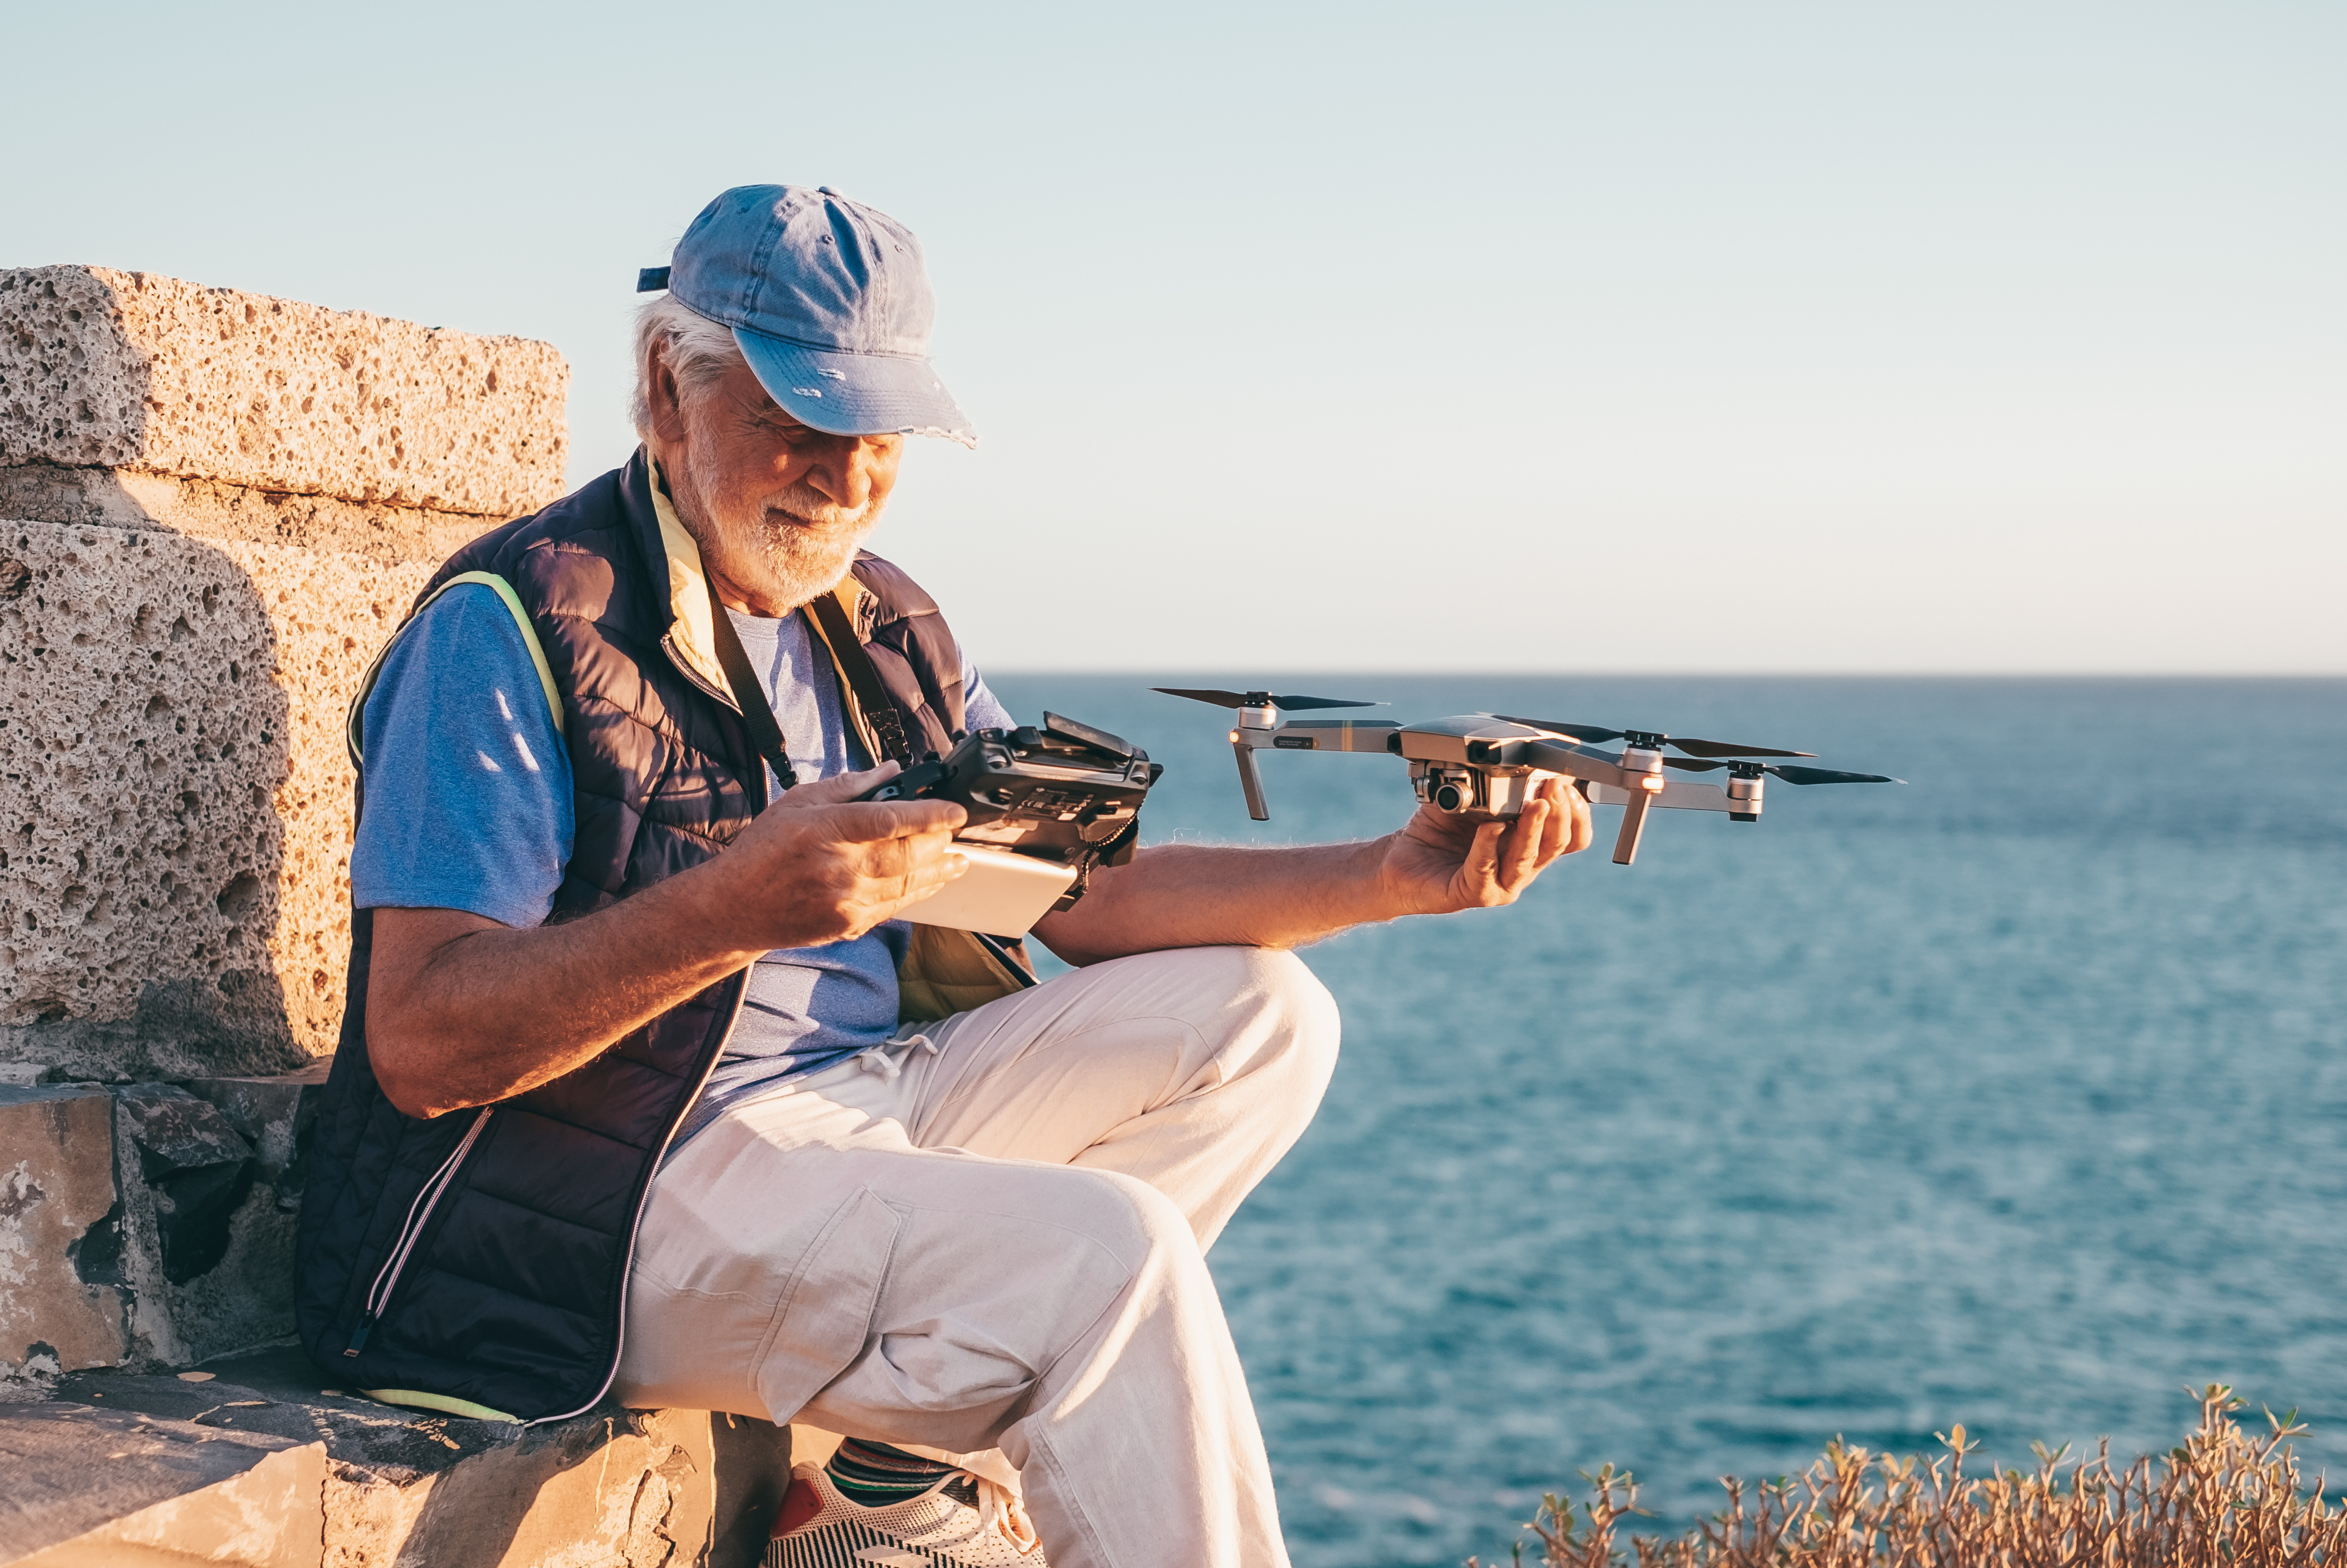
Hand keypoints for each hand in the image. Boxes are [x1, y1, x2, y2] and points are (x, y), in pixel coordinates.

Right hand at [710, 761, 968, 945]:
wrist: (735, 907)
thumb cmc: (762, 850)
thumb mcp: (798, 802)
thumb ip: (849, 784)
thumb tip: (892, 769)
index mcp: (826, 830)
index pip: (890, 819)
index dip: (930, 814)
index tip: (955, 810)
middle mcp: (839, 867)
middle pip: (907, 854)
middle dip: (939, 842)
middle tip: (954, 831)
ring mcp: (846, 900)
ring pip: (908, 884)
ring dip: (939, 871)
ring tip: (959, 860)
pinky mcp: (849, 924)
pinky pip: (895, 908)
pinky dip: (917, 893)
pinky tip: (930, 882)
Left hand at [1375, 773, 1591, 915]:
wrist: (1400, 860)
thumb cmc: (1437, 829)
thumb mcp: (1471, 798)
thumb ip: (1495, 785)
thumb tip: (1517, 764)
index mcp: (1528, 844)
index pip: (1571, 836)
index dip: (1576, 812)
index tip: (1567, 784)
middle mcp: (1520, 867)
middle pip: (1557, 845)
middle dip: (1560, 813)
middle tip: (1554, 787)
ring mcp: (1500, 884)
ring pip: (1527, 858)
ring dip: (1533, 828)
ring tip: (1535, 804)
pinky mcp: (1474, 894)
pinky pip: (1485, 869)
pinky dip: (1488, 844)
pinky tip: (1489, 826)